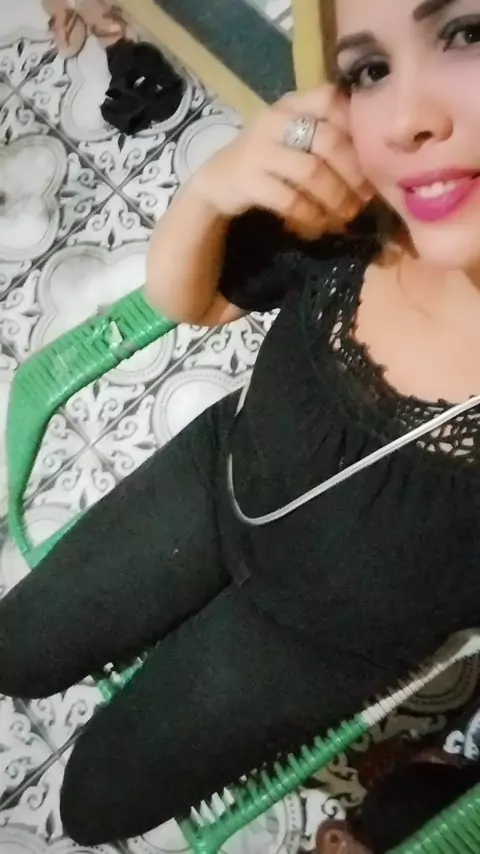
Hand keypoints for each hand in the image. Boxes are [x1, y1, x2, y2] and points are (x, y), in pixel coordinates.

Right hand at [193, 85, 373, 239]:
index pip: (331, 98)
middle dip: (353, 172)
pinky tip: (320, 223)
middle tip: (366, 196)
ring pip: (311, 172)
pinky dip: (311, 214)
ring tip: (348, 213)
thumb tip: (376, 161)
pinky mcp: (247, 180)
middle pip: (328, 140)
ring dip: (336, 197)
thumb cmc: (268, 160)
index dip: (356, 125)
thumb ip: (328, 136)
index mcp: (292, 104)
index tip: (371, 155)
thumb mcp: (294, 137)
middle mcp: (275, 120)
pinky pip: (290, 199)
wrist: (218, 182)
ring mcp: (258, 149)